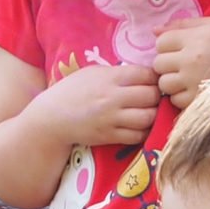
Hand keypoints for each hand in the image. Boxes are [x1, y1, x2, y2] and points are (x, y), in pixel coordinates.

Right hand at [34, 64, 159, 150]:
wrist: (53, 117)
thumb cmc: (73, 91)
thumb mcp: (94, 72)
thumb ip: (119, 73)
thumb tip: (144, 74)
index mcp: (111, 78)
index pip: (146, 75)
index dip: (154, 78)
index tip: (152, 81)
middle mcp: (113, 98)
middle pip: (151, 96)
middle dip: (156, 96)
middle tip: (153, 98)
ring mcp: (112, 119)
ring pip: (148, 117)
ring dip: (153, 114)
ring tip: (148, 111)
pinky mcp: (110, 136)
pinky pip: (137, 135)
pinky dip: (143, 131)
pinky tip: (139, 126)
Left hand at [153, 18, 209, 106]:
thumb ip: (182, 25)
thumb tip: (153, 31)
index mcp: (196, 38)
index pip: (161, 42)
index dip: (167, 46)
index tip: (179, 49)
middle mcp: (193, 60)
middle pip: (158, 64)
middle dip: (167, 64)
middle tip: (182, 64)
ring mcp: (194, 82)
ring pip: (164, 84)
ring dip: (172, 82)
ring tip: (187, 78)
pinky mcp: (198, 100)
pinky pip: (174, 100)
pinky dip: (181, 96)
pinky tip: (193, 89)